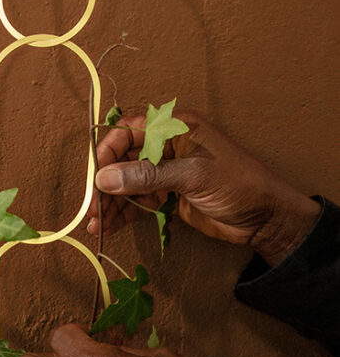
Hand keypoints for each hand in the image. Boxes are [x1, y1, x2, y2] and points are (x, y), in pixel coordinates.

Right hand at [87, 111, 320, 265]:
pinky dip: (122, 215)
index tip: (96, 179)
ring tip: (96, 226)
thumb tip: (104, 179)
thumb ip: (148, 176)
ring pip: (127, 185)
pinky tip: (108, 227)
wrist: (265, 218)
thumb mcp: (193, 176)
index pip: (128, 132)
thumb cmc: (238, 184)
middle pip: (122, 161)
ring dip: (110, 204)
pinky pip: (137, 203)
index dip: (108, 153)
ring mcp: (164, 173)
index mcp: (174, 129)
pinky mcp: (166, 196)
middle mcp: (165, 147)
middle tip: (93, 209)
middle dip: (105, 185)